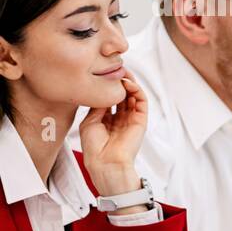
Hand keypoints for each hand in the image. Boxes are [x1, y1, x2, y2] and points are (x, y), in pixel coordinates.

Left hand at [79, 73, 148, 196]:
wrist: (105, 162)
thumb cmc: (94, 147)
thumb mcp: (90, 122)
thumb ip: (97, 107)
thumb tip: (102, 93)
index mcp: (108, 120)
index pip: (110, 98)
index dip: (107, 86)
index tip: (102, 74)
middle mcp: (121, 118)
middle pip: (123, 95)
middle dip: (119, 81)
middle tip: (114, 68)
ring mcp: (132, 119)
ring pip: (133, 95)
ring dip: (129, 82)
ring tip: (122, 72)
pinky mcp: (141, 120)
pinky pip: (141, 101)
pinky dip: (136, 90)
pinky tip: (128, 83)